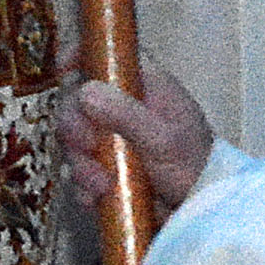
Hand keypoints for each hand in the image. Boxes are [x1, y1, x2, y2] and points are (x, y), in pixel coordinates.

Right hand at [63, 69, 211, 217]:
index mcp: (143, 87)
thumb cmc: (194, 165)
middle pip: (77, 103)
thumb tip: (85, 92)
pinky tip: (96, 198)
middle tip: (85, 145)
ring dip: (80, 163)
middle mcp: (122, 109)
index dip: (82, 55)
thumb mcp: (164, 139)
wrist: (200, 209)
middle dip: (74, 126)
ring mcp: (110, 141)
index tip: (64, 68)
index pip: (109, 57)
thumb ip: (127, 115)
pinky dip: (82, 187)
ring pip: (74, 142)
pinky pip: (77, 174)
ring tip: (102, 184)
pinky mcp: (104, 171)